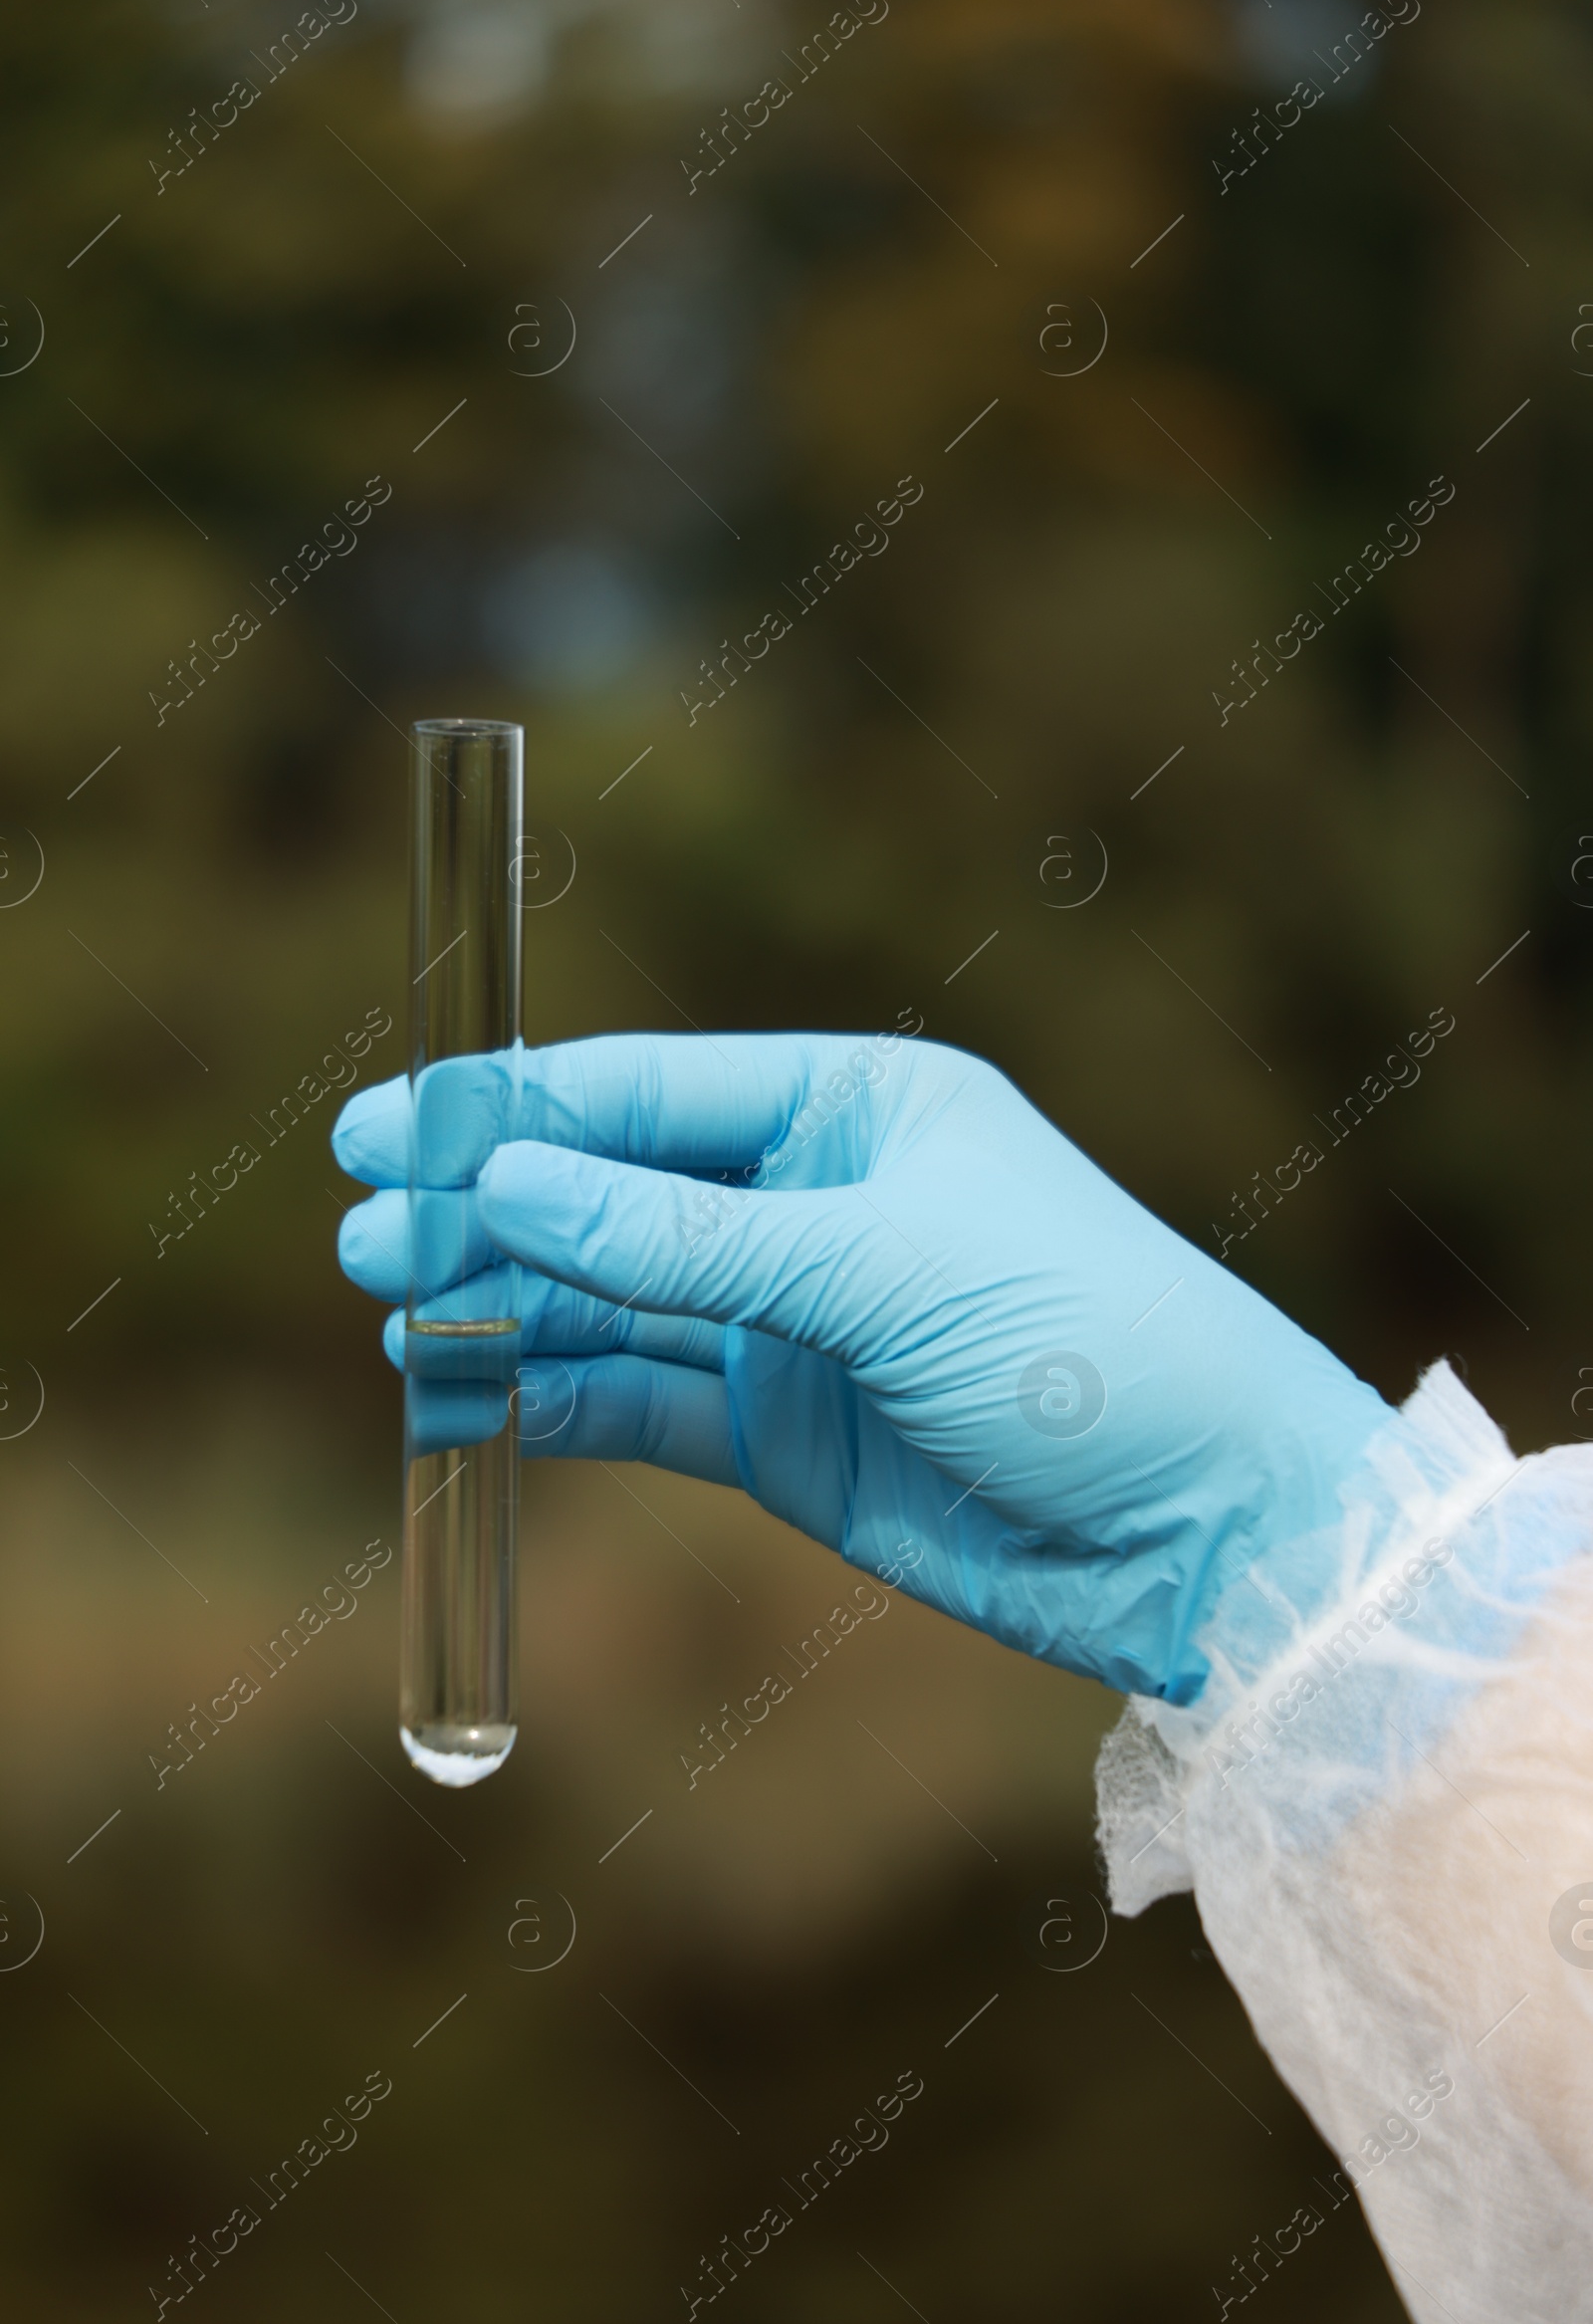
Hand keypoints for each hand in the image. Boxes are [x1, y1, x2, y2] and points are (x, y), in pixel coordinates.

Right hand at [332, 1031, 1393, 1700]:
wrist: (1206, 1532)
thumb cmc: (1088, 1347)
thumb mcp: (882, 1272)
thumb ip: (687, 1240)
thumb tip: (508, 1185)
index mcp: (858, 1106)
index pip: (650, 1090)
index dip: (516, 1107)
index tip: (391, 1127)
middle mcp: (813, 1201)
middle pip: (611, 1194)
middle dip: (488, 1213)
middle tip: (364, 1235)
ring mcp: (792, 1322)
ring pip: (609, 1303)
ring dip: (503, 1309)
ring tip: (389, 1314)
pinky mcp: (781, 1435)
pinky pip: (637, 1401)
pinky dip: (550, 1398)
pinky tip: (461, 1392)